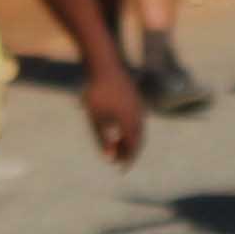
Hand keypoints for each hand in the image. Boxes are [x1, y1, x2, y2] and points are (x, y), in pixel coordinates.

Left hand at [80, 49, 149, 165]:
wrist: (104, 63)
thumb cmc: (97, 91)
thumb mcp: (96, 118)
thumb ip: (103, 139)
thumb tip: (109, 157)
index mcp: (130, 121)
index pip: (133, 147)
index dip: (128, 160)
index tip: (121, 170)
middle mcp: (138, 114)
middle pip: (138, 139)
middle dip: (129, 151)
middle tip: (119, 161)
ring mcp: (138, 104)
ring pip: (138, 128)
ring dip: (130, 139)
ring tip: (118, 146)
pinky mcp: (135, 97)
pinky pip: (137, 118)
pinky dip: (130, 128)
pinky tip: (119, 128)